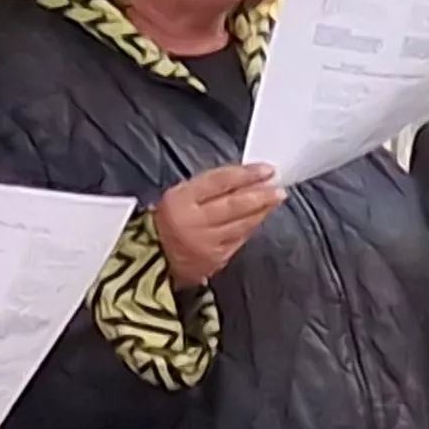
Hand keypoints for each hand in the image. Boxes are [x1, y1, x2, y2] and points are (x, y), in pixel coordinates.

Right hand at [149, 164, 282, 288]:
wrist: (151, 259)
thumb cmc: (165, 223)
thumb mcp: (178, 195)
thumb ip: (207, 186)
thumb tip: (243, 179)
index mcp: (181, 200)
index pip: (220, 182)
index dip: (246, 174)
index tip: (265, 169)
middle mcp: (194, 222)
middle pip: (234, 204)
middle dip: (260, 194)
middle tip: (278, 187)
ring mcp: (207, 243)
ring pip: (241, 224)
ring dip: (262, 210)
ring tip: (275, 199)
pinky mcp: (215, 259)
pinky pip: (239, 240)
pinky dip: (250, 227)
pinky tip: (259, 218)